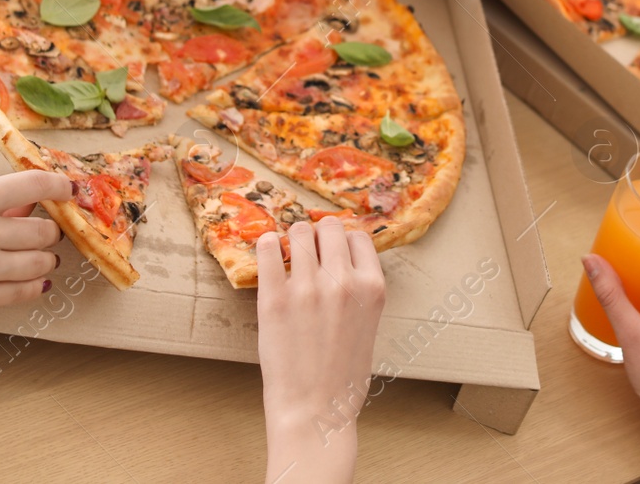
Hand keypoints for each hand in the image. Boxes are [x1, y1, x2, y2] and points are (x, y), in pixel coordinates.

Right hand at [0, 170, 69, 323]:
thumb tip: (27, 206)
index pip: (37, 185)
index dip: (60, 188)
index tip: (68, 192)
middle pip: (47, 230)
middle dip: (50, 231)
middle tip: (43, 233)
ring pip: (42, 262)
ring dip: (45, 259)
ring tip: (36, 258)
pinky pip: (25, 293)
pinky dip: (35, 285)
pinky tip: (31, 280)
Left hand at [258, 218, 385, 483]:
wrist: (315, 413)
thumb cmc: (343, 378)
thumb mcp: (369, 326)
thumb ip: (360, 291)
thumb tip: (342, 261)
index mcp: (372, 287)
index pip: (358, 236)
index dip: (343, 242)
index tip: (331, 250)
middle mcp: (343, 281)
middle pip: (329, 227)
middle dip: (318, 235)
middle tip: (308, 251)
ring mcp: (308, 288)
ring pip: (299, 231)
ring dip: (293, 239)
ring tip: (288, 254)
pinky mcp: (274, 298)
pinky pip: (268, 249)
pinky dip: (267, 245)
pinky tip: (269, 252)